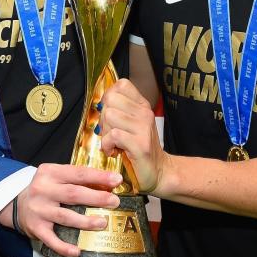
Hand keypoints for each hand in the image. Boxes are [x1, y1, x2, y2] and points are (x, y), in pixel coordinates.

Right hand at [14, 164, 121, 256]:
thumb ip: (76, 178)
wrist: (17, 204)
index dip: (98, 177)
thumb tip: (107, 184)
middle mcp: (42, 189)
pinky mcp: (36, 228)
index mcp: (50, 172)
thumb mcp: (56, 176)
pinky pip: (52, 240)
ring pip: (65, 216)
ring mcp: (38, 209)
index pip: (78, 173)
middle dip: (96, 198)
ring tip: (102, 223)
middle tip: (114, 202)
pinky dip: (65, 247)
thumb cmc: (45, 189)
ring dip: (86, 221)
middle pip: (74, 194)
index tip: (116, 180)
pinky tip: (78, 251)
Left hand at [99, 79, 166, 193]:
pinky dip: (107, 145)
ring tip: (113, 143)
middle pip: (111, 100)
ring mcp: (144, 128)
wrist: (159, 172)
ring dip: (105, 133)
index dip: (109, 96)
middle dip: (103, 118)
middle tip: (110, 132)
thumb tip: (98, 105)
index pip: (122, 84)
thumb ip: (119, 111)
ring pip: (110, 116)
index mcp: (142, 105)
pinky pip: (113, 135)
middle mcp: (144, 113)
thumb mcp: (131, 124)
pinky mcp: (140, 144)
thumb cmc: (139, 148)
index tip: (109, 113)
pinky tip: (113, 151)